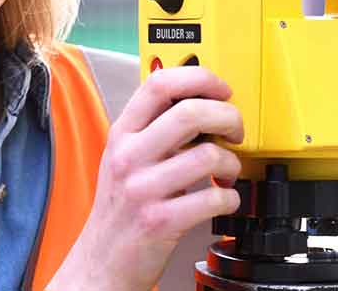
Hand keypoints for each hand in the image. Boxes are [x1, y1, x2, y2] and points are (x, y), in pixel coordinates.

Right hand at [50, 65, 244, 290]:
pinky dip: (230, 198)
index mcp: (123, 133)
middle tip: (234, 131)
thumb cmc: (120, 207)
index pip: (160, 83)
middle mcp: (129, 156)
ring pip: (209, 155)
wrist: (103, 259)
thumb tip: (201, 104)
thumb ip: (154, 129)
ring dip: (233, 164)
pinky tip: (222, 200)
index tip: (220, 89)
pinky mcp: (161, 220)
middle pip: (190, 112)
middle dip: (228, 117)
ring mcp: (143, 189)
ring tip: (228, 173)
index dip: (200, 78)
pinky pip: (214, 198)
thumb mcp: (125, 157)